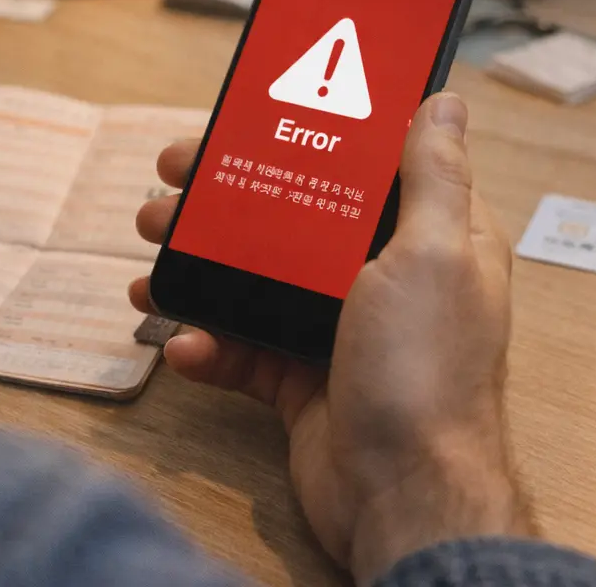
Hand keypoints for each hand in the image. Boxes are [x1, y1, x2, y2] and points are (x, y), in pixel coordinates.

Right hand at [131, 94, 533, 580]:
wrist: (401, 495)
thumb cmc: (426, 371)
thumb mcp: (433, 255)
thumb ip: (434, 177)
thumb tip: (446, 101)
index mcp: (430, 240)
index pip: (367, 167)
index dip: (310, 135)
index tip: (252, 114)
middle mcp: (386, 280)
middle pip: (297, 216)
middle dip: (229, 196)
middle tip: (172, 177)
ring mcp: (340, 331)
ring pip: (258, 278)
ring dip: (199, 264)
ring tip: (150, 253)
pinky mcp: (301, 380)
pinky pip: (242, 348)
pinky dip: (205, 343)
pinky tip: (181, 341)